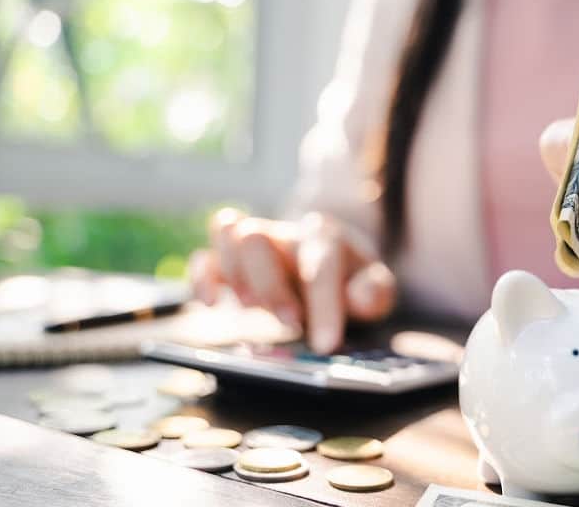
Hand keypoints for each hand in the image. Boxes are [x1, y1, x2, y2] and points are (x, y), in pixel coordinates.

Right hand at [189, 208, 395, 353]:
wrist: (333, 267)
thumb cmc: (352, 282)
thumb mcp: (376, 288)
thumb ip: (375, 291)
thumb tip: (358, 296)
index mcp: (325, 238)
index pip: (321, 263)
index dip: (324, 305)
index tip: (325, 345)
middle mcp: (285, 234)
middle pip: (258, 239)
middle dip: (269, 286)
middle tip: (289, 324)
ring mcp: (256, 244)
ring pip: (228, 234)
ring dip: (234, 274)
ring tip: (252, 310)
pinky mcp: (230, 264)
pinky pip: (204, 257)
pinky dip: (202, 278)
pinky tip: (212, 304)